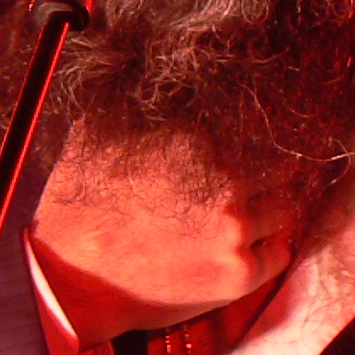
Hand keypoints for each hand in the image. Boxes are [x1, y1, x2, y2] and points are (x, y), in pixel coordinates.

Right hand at [27, 131, 296, 347]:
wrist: (71, 279)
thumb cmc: (81, 203)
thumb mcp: (100, 130)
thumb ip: (143, 106)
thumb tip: (157, 75)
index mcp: (197, 140)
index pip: (256, 126)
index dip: (252, 136)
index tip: (249, 147)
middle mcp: (225, 181)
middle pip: (278, 166)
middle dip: (265, 173)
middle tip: (252, 183)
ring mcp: (236, 229)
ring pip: (283, 208)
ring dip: (268, 209)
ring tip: (247, 215)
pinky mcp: (239, 274)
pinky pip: (280, 253)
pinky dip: (269, 247)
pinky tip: (247, 246)